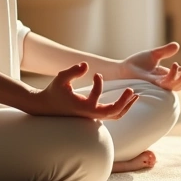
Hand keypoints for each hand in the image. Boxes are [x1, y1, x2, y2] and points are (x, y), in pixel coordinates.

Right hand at [24, 62, 138, 119]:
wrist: (46, 106)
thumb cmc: (54, 91)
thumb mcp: (60, 79)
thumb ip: (72, 71)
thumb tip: (86, 64)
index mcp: (82, 107)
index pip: (97, 99)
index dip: (99, 85)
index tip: (97, 74)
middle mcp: (90, 114)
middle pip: (113, 113)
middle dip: (124, 102)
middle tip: (131, 89)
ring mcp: (93, 116)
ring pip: (115, 116)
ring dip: (126, 106)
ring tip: (135, 94)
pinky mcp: (94, 114)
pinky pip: (112, 114)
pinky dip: (121, 107)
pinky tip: (127, 98)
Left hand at [118, 42, 180, 90]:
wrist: (123, 69)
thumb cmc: (137, 64)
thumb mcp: (154, 55)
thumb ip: (165, 51)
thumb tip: (177, 45)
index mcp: (168, 77)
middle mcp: (166, 83)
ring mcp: (161, 85)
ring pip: (178, 84)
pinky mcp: (154, 85)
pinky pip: (167, 82)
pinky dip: (174, 75)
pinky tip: (176, 64)